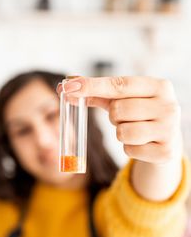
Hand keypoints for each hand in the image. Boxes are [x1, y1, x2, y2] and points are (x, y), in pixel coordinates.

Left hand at [57, 76, 181, 163]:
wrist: (166, 140)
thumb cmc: (140, 114)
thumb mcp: (124, 100)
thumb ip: (98, 92)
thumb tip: (67, 86)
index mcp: (159, 86)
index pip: (119, 85)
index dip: (92, 86)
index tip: (69, 86)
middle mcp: (169, 106)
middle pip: (118, 110)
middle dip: (114, 116)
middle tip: (125, 118)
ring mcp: (169, 130)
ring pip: (123, 132)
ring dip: (121, 133)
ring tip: (134, 130)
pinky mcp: (165, 152)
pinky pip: (129, 150)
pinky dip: (129, 148)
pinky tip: (142, 143)